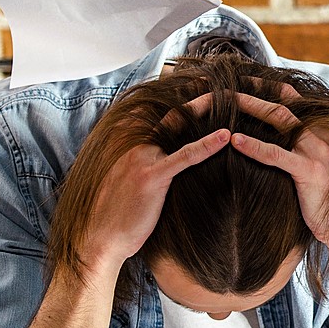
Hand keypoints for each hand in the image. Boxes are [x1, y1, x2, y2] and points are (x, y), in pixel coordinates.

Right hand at [82, 95, 231, 277]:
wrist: (100, 239)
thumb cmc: (117, 217)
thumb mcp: (128, 185)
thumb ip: (146, 168)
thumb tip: (167, 165)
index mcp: (131, 146)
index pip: (159, 116)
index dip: (181, 103)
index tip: (201, 92)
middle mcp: (136, 146)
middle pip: (171, 115)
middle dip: (196, 100)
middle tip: (220, 89)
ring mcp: (142, 159)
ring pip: (179, 128)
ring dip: (204, 113)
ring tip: (229, 102)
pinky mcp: (152, 177)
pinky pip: (184, 156)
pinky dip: (206, 144)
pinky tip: (224, 137)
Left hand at [228, 85, 328, 246]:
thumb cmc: (327, 196)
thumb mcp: (318, 163)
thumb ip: (300, 145)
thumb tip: (271, 134)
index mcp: (324, 128)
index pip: (293, 97)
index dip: (267, 86)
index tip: (242, 80)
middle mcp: (323, 133)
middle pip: (282, 104)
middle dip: (251, 94)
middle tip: (224, 89)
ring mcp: (318, 151)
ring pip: (280, 119)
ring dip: (250, 108)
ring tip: (223, 104)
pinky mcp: (310, 171)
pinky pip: (277, 154)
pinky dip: (254, 146)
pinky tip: (235, 141)